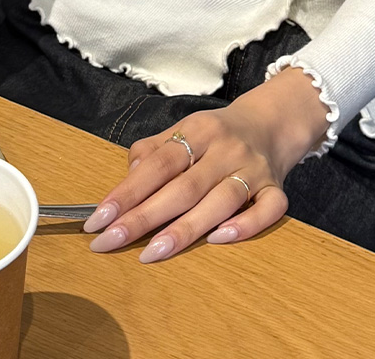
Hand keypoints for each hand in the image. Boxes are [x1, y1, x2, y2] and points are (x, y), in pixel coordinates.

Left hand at [82, 66, 330, 262]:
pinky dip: (246, 225)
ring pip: (221, 200)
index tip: (98, 219)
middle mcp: (227, 149)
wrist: (273, 122)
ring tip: (152, 252)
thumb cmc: (218, 133)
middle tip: (110, 243)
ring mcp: (254, 169)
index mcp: (199, 130)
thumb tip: (127, 176)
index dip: (127, 191)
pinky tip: (219, 240)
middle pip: (184, 186)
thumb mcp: (185, 128)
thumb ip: (155, 150)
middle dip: (144, 217)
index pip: (159, 162)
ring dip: (186, 228)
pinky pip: (267, 209)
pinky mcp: (276, 188)